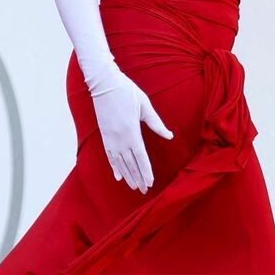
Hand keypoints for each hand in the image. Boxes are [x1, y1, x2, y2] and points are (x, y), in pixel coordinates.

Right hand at [85, 65, 173, 191]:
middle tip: (144, 190)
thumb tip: (169, 136)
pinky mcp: (104, 136)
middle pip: (131, 163)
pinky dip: (114, 167)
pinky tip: (118, 177)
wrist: (104, 83)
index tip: (150, 183)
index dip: (146, 171)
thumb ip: (156, 123)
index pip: (141, 157)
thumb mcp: (145, 106)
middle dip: (138, 178)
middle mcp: (120, 138)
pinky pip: (109, 156)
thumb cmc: (127, 92)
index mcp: (132, 131)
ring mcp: (110, 138)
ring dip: (127, 176)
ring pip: (120, 162)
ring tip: (133, 186)